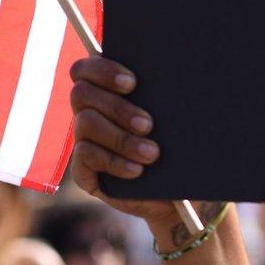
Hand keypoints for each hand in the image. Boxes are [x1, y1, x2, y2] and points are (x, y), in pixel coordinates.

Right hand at [69, 57, 188, 239]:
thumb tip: (175, 74)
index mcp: (108, 91)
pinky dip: (114, 161)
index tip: (133, 83)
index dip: (103, 70)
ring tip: (152, 153)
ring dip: (120, 137)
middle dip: (117, 107)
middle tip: (148, 124)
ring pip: (84, 123)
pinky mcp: (84, 171)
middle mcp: (90, 112)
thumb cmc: (182, 149)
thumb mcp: (178, 120)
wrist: (181, 195)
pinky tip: (137, 171)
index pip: (86, 69)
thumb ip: (168, 95)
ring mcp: (84, 141)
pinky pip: (85, 157)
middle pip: (81, 93)